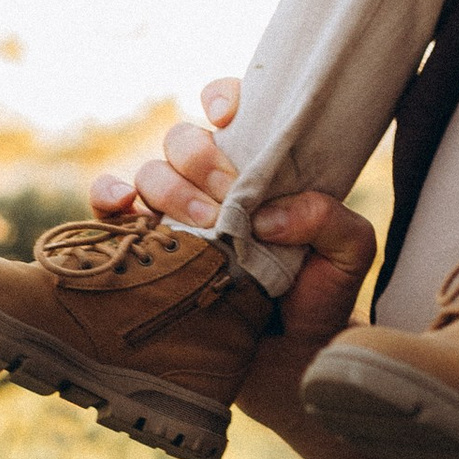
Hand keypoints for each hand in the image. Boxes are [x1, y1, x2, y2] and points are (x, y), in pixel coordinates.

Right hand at [89, 78, 374, 349]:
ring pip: (150, 170)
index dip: (224, 99)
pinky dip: (109, 196)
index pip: (235, 108)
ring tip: (203, 227)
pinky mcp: (145, 245)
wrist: (288, 359)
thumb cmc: (319, 296)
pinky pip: (109, 205)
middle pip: (184, 139)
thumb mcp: (349, 251)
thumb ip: (329, 218)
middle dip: (202, 160)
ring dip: (170, 190)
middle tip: (228, 199)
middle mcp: (212, 182)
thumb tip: (269, 215)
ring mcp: (175, 212)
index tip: (229, 120)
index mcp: (259, 166)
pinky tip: (126, 210)